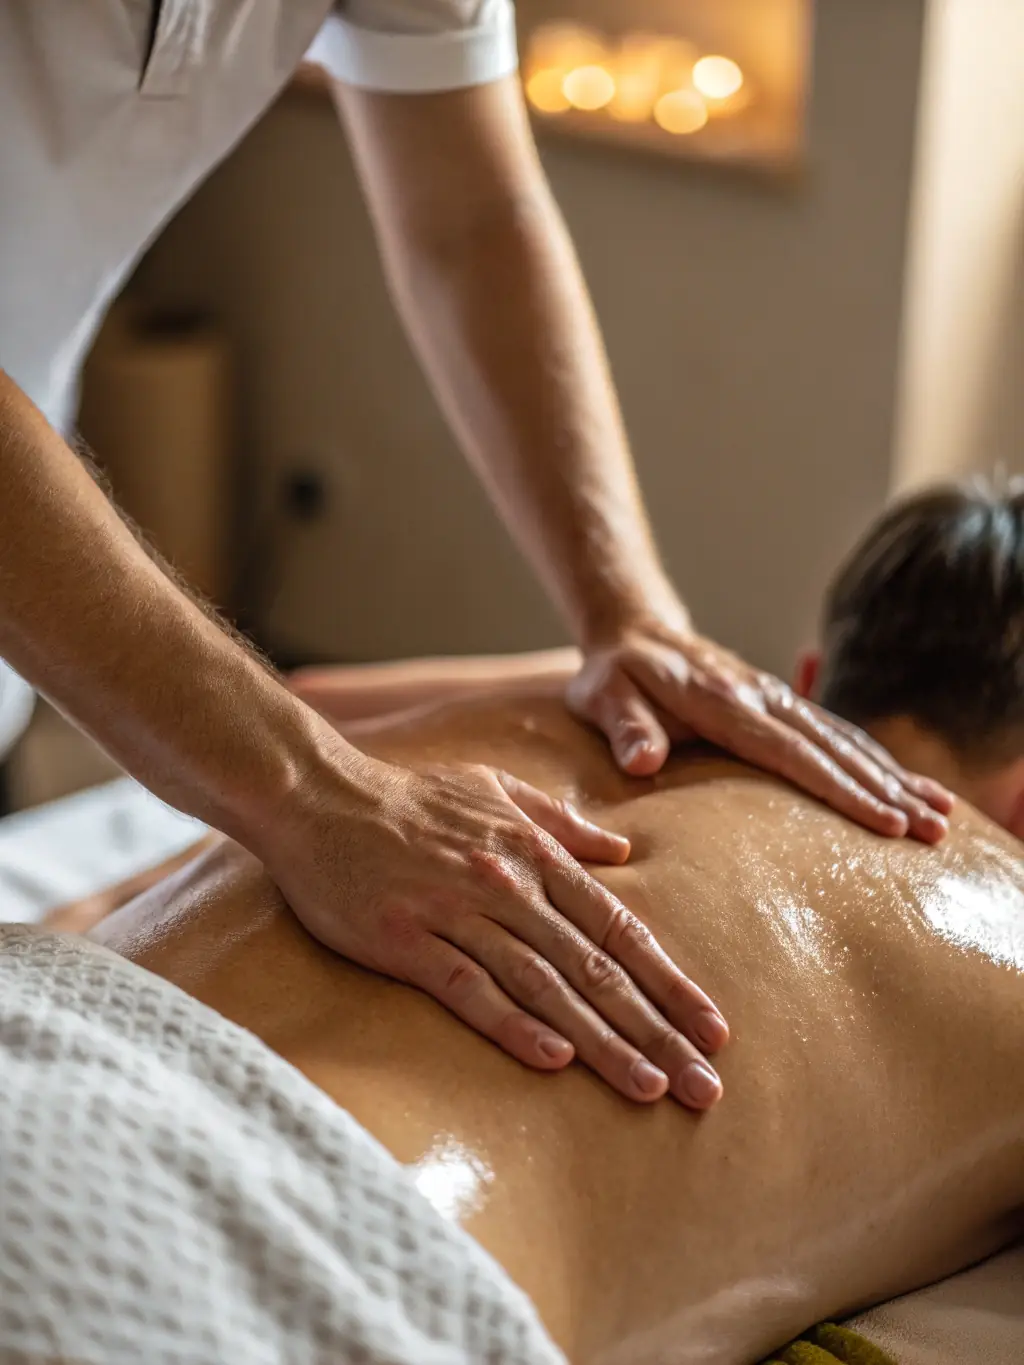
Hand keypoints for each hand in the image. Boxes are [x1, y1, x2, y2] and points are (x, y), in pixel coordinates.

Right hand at [263, 753, 727, 1108]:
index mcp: (535, 854)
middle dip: (657, 1029)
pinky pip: (467, 987)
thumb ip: (562, 822)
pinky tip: (553, 1061)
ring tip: (648, 1088)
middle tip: (703, 1084)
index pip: (619, 926)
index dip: (669, 980)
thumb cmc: (411, 796)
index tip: (713, 1027)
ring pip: (544, 985)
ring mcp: (456, 912)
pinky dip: (512, 1024)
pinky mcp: (406, 939)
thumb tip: (622, 849)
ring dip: (601, 1040)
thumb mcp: (498, 789)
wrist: (318, 795)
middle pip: (596, 967)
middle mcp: (507, 885)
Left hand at [568, 624, 953, 842]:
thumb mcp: (604, 697)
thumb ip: (626, 728)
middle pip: (834, 749)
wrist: (633, 631)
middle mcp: (761, 697)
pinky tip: (906, 785)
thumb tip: (643, 762)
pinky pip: (836, 733)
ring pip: (845, 739)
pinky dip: (875, 760)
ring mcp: (775, 697)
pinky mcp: (780, 703)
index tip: (884, 821)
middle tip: (934, 832)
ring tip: (941, 814)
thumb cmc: (615, 675)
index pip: (792, 752)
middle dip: (888, 791)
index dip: (841, 789)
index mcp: (723, 703)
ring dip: (894, 777)